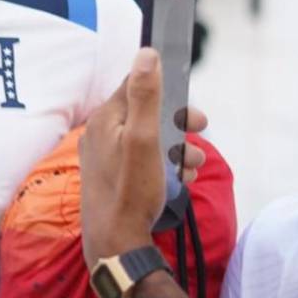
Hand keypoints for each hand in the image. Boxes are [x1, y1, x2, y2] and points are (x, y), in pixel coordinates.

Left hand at [79, 49, 207, 267]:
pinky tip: (179, 180)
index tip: (190, 112)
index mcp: (104, 118)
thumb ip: (145, 96)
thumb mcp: (144, 139)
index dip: (167, 90)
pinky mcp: (110, 175)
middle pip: (145, 113)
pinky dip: (163, 164)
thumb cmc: (131, 192)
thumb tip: (147, 53)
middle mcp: (99, 132)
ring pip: (148, 138)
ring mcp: (103, 155)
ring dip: (175, 147)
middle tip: (199, 135)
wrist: (115, 244)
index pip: (136, 85)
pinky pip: (141, 158)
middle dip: (177, 124)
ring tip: (191, 167)